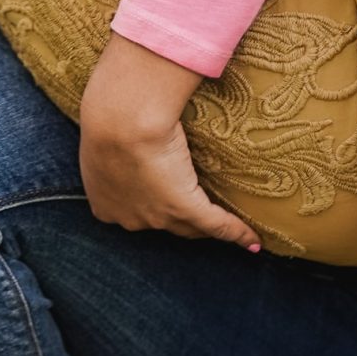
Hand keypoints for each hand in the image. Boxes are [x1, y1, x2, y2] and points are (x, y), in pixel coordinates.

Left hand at [77, 34, 260, 251]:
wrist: (119, 119)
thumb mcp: (103, 131)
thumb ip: (112, 138)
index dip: (148, 207)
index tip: (159, 197)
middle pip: (161, 224)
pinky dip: (237, 234)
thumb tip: (124, 119)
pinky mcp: (183, 208)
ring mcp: (156, 217)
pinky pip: (216, 226)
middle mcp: (126, 218)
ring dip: (207, 227)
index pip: (132, 212)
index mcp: (102, 201)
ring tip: (225, 224)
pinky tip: (253, 241)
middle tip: (194, 211)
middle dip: (176, 220)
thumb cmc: (108, 114)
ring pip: (188, 227)